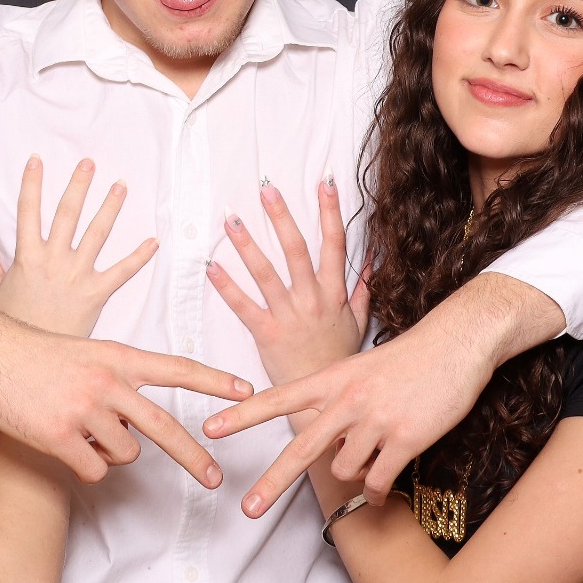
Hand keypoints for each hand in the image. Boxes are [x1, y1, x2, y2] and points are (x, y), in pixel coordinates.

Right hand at [0, 155, 156, 337]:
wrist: (32, 360)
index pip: (28, 212)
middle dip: (78, 186)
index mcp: (28, 257)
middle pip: (67, 215)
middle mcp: (54, 261)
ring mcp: (77, 276)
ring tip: (121, 185)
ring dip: (110, 208)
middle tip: (89, 163)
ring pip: (97, 235)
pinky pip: (122, 273)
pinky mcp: (96, 294)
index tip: (37, 159)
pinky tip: (153, 241)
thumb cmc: (14, 322)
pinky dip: (139, 257)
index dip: (31, 184)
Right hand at [0, 295, 249, 489]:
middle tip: (216, 479)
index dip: (213, 381)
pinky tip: (64, 444)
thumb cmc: (37, 355)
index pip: (177, 368)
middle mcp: (108, 383)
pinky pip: (94, 469)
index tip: (246, 390)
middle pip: (164, 426)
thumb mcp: (89, 354)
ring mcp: (84, 409)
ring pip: (124, 453)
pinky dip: (85, 465)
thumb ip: (119, 383)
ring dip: (110, 451)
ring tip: (81, 429)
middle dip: (194, 457)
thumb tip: (137, 429)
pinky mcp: (59, 435)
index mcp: (119, 357)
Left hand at [201, 272, 564, 516]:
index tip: (211, 430)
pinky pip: (378, 481)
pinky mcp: (405, 438)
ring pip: (346, 469)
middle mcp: (348, 399)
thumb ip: (338, 402)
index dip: (243, 415)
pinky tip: (379, 495)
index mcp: (333, 378)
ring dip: (354, 475)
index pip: (279, 398)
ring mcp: (376, 420)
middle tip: (248, 509)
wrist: (457, 342)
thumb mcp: (362, 367)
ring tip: (372, 461)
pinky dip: (375, 494)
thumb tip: (327, 446)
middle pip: (302, 449)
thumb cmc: (410, 356)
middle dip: (272, 482)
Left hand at [205, 177, 370, 387]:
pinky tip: (211, 266)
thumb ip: (362, 289)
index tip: (325, 181)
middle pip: (296, 250)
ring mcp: (289, 316)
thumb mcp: (359, 322)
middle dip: (282, 217)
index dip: (330, 211)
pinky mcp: (267, 335)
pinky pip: (244, 307)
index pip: (334, 243)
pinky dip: (227, 286)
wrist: (325, 401)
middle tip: (266, 189)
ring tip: (232, 218)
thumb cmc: (338, 357)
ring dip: (247, 244)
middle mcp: (312, 300)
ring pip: (266, 273)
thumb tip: (371, 259)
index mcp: (333, 293)